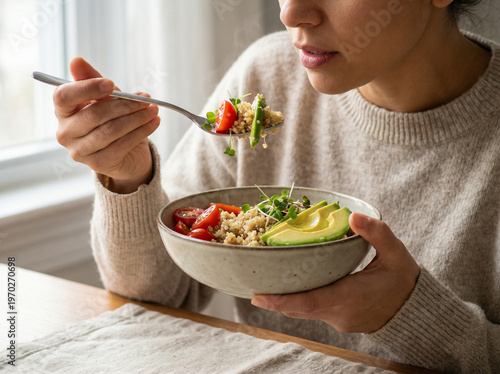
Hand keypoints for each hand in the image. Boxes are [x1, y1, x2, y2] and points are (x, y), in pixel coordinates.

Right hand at [54, 57, 160, 193]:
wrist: (126, 154)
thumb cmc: (112, 121)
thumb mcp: (105, 98)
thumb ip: (93, 80)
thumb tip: (77, 60)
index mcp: (63, 111)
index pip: (64, 96)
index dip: (87, 88)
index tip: (111, 84)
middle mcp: (65, 133)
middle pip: (94, 114)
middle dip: (124, 105)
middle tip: (146, 99)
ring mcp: (80, 151)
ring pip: (110, 130)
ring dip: (136, 118)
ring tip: (153, 109)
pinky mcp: (98, 164)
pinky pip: (122, 145)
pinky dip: (141, 132)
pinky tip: (154, 123)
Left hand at [251, 213, 419, 332]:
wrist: (414, 310)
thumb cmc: (404, 281)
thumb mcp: (396, 254)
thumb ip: (376, 234)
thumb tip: (353, 216)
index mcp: (351, 296)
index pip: (310, 301)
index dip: (283, 300)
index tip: (259, 296)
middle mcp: (340, 312)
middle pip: (300, 308)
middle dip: (275, 300)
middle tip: (254, 289)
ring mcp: (339, 319)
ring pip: (304, 311)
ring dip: (285, 301)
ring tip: (265, 287)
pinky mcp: (340, 319)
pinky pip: (313, 311)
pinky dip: (298, 302)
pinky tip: (290, 288)